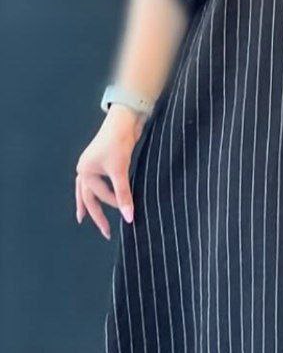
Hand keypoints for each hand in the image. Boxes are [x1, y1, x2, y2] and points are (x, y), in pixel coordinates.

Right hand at [75, 105, 143, 238]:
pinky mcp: (102, 162)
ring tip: (83, 217)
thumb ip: (123, 195)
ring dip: (88, 203)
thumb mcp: (120, 171)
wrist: (124, 120)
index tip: (129, 212)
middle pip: (88, 197)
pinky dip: (97, 191)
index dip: (115, 204)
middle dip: (95, 215)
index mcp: (85, 172)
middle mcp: (84, 169)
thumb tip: (128, 217)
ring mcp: (91, 165)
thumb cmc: (118, 144)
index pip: (100, 195)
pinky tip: (99, 195)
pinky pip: (97, 182)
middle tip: (105, 232)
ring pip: (87, 189)